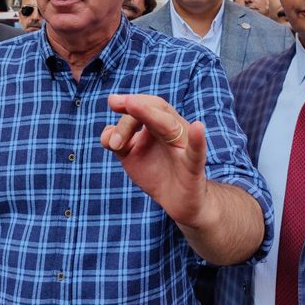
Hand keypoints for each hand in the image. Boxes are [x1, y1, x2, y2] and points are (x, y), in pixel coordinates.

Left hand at [100, 94, 209, 227]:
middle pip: (156, 109)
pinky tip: (198, 127)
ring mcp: (184, 147)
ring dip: (150, 115)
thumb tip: (106, 135)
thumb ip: (117, 142)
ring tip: (132, 105)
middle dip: (135, 107)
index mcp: (160, 124)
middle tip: (113, 104)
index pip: (144, 107)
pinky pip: (196, 153)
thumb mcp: (130, 155)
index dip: (128, 104)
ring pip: (169, 126)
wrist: (178, 201)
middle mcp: (175, 130)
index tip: (112, 102)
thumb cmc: (155, 171)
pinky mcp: (193, 168)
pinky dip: (197, 140)